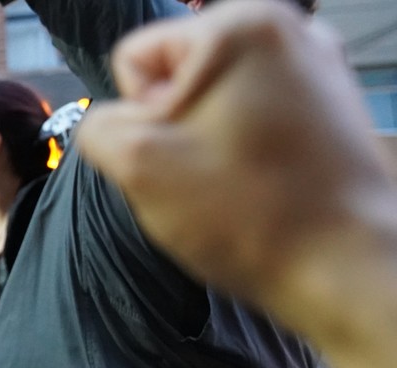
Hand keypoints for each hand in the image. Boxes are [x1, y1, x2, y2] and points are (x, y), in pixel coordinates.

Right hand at [76, 0, 392, 302]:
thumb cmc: (241, 213)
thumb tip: (111, 126)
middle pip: (176, 73)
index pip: (134, 58)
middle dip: (174, 124)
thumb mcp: (137, 166)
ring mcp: (317, 63)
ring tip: (234, 180)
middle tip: (203, 172)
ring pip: (213, 96)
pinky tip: (261, 178)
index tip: (180, 156)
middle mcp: (286, 27)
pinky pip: (253, 110)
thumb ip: (98, 129)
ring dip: (206, 136)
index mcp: (238, 25)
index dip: (138, 116)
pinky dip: (244, 141)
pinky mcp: (332, 101)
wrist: (343, 268)